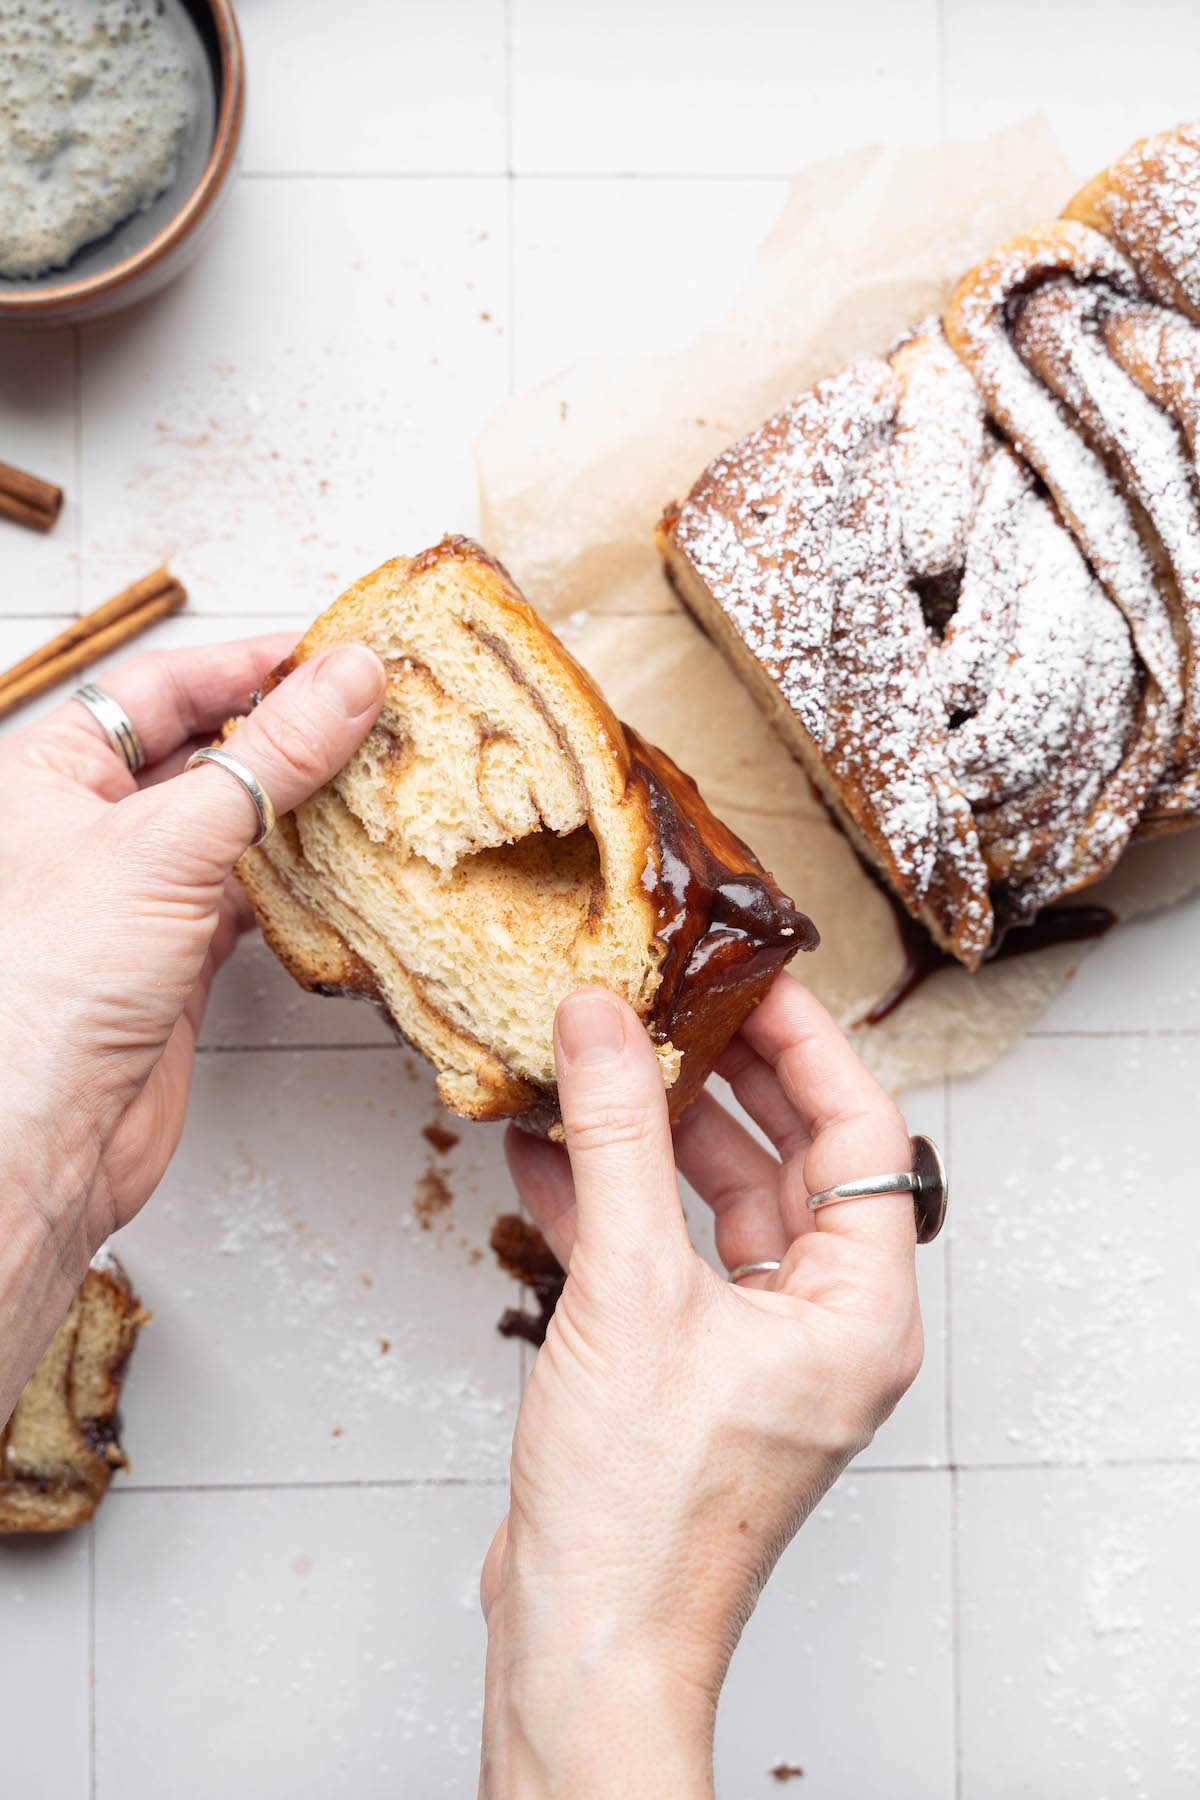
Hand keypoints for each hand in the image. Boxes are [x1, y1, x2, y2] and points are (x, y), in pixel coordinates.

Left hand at [0, 634, 384, 1418]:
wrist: (41, 1137)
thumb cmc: (51, 981)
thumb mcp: (169, 839)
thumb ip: (270, 757)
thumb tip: (350, 677)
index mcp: (51, 771)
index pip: (163, 687)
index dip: (252, 663)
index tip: (338, 651)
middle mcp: (89, 825)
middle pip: (206, 752)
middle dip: (290, 732)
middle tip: (379, 713)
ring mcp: (136, 894)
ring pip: (235, 827)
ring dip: (304, 808)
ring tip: (382, 779)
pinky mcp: (175, 959)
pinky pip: (250, 896)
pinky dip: (302, 880)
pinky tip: (350, 865)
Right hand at [479, 975, 922, 1797]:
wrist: (584, 1640)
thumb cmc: (641, 1512)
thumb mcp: (630, 1295)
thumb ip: (618, 1141)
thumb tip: (605, 1021)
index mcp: (856, 1310)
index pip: (861, 1133)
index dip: (807, 1043)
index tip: (748, 977)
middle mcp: (821, 1325)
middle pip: (790, 1160)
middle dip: (721, 1080)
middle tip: (667, 1005)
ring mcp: (755, 1349)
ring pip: (718, 1206)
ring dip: (651, 1141)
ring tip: (594, 1067)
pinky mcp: (689, 1370)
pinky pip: (663, 1258)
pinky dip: (610, 1206)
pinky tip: (544, 1158)